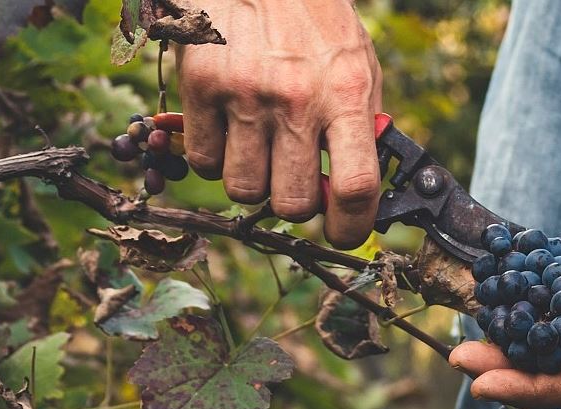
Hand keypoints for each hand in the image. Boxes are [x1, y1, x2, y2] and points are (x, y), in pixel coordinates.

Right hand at [177, 0, 383, 247]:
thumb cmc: (314, 22)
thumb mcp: (356, 65)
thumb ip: (358, 127)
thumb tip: (356, 194)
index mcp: (346, 94)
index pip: (355, 187)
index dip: (351, 227)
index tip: (343, 233)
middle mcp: (297, 99)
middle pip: (293, 203)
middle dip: (295, 203)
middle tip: (293, 179)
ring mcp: (246, 95)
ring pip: (244, 190)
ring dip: (253, 181)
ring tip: (259, 147)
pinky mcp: (203, 88)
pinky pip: (205, 162)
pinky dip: (215, 159)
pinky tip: (229, 130)